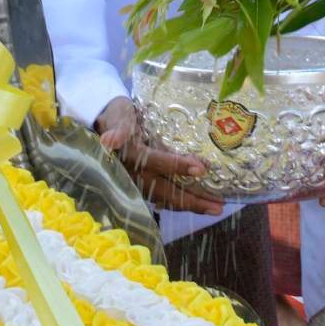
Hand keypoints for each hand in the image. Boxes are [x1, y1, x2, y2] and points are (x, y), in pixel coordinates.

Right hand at [94, 95, 224, 214]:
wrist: (106, 124)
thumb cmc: (117, 117)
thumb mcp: (118, 117)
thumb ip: (118, 129)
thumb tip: (109, 141)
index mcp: (132, 156)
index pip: (157, 162)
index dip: (178, 166)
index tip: (202, 169)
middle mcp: (136, 174)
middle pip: (167, 190)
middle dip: (193, 200)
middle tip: (218, 207)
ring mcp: (141, 182)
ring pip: (168, 197)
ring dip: (192, 204)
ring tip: (215, 208)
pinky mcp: (145, 185)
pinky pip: (166, 196)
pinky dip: (183, 201)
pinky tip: (200, 203)